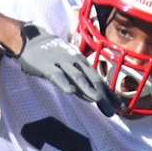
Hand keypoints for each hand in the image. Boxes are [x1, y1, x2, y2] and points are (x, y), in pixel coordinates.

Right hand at [0, 24, 120, 116]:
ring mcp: (61, 62)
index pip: (99, 80)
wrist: (31, 38)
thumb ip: (79, 80)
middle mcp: (75, 62)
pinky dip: (64, 83)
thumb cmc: (52, 55)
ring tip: (98, 100)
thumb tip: (94, 98)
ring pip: (77, 77)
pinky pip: (57, 75)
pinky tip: (71, 92)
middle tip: (112, 111)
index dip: (109, 94)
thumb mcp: (68, 65)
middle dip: (103, 96)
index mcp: (81, 62)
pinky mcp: (46, 65)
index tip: (120, 107)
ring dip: (88, 88)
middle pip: (92, 80)